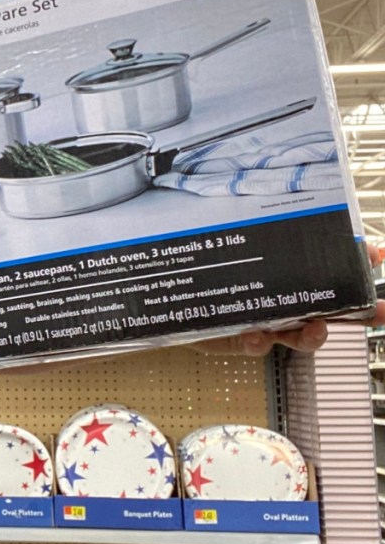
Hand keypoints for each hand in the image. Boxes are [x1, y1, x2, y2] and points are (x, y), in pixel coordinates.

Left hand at [190, 241, 384, 355]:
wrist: (178, 291)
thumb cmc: (210, 263)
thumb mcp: (233, 239)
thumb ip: (255, 225)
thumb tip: (280, 197)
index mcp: (289, 277)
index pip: (332, 272)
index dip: (358, 267)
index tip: (377, 255)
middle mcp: (284, 300)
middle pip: (330, 310)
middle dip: (358, 311)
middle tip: (378, 311)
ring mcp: (265, 321)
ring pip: (299, 336)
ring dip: (313, 334)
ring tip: (316, 329)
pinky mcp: (239, 338)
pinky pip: (254, 345)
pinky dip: (258, 342)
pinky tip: (257, 335)